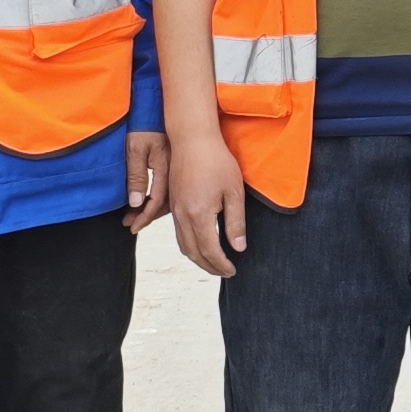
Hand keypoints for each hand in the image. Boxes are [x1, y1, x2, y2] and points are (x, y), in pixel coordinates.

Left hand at [122, 130, 166, 235]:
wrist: (155, 105)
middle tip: (131, 224)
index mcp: (165, 168)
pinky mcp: (174, 164)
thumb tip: (136, 202)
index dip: (144, 216)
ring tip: (137, 215)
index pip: (156, 201)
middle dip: (147, 216)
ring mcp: (176, 167)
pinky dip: (159, 198)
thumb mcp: (135, 149)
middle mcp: (174, 171)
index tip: (133, 226)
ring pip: (169, 196)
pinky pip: (170, 187)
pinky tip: (150, 200)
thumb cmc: (143, 123)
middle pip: (165, 203)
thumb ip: (136, 176)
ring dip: (153, 208)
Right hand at [167, 120, 246, 278]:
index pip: (210, 250)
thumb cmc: (217, 161)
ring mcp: (175, 210)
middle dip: (209, 266)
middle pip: (193, 252)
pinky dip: (189, 246)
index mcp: (199, 215)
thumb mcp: (234, 192)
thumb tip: (238, 248)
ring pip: (183, 245)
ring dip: (197, 258)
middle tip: (224, 272)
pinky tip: (200, 244)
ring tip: (213, 263)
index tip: (233, 271)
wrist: (192, 139)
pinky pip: (178, 233)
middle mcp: (182, 216)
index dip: (222, 265)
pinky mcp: (173, 203)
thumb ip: (235, 222)